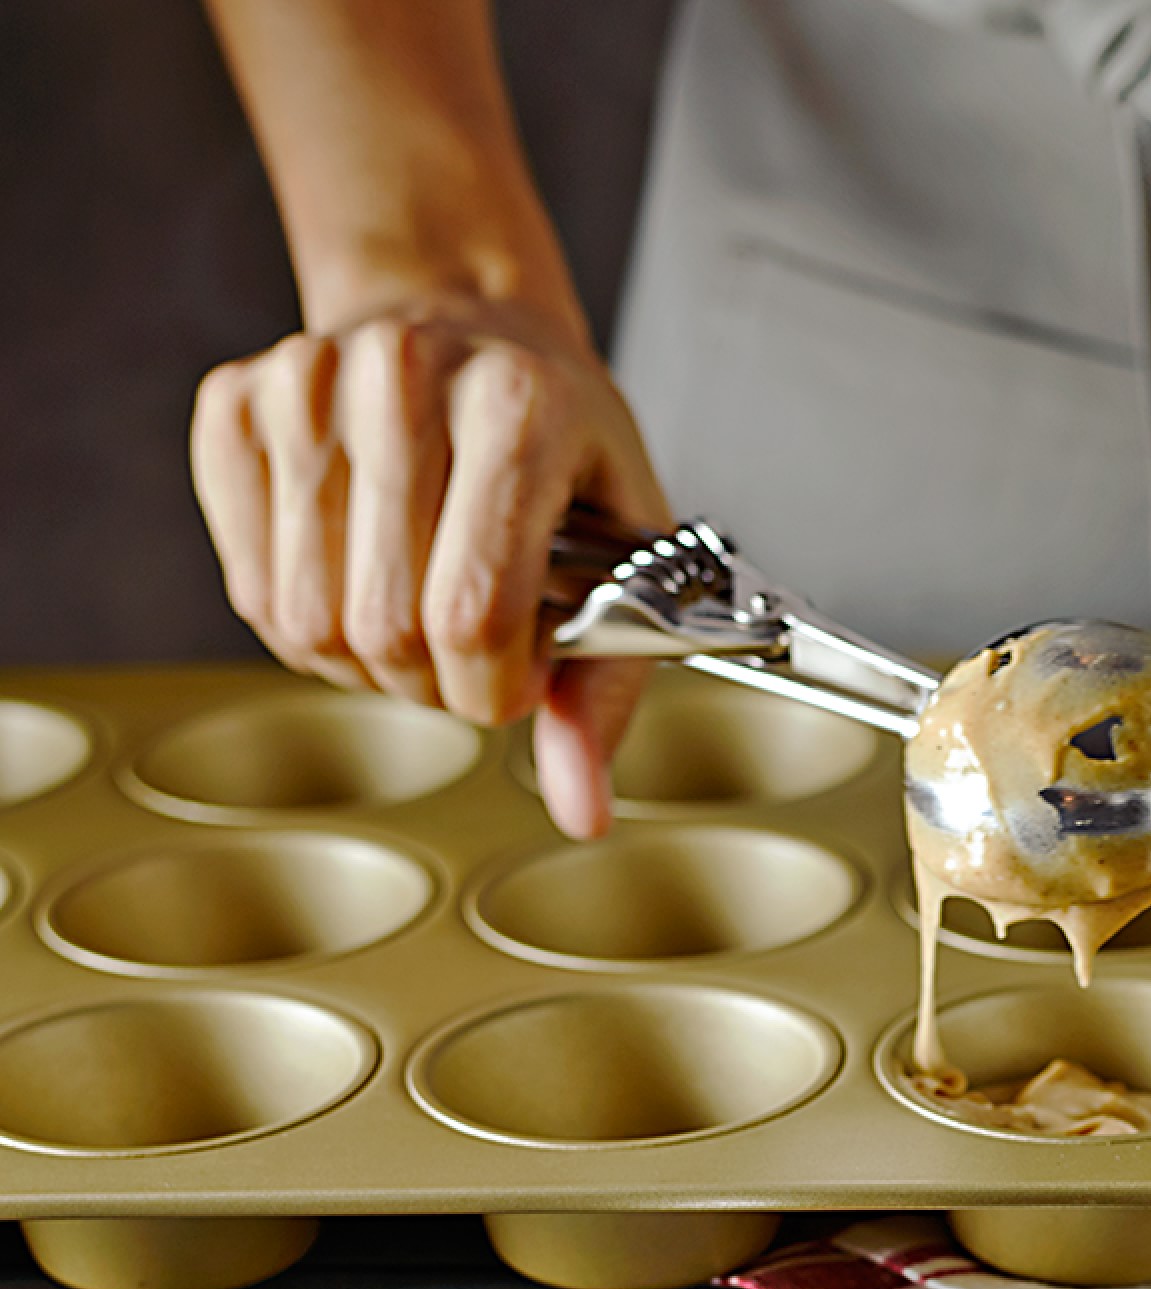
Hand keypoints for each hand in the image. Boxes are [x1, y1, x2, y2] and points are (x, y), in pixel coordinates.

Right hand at [190, 300, 666, 837]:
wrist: (474, 326)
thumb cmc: (561, 444)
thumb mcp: (626, 552)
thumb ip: (605, 689)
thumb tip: (581, 810)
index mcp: (518, 405)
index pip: (473, 616)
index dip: (495, 689)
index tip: (521, 674)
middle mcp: (402, 376)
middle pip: (386, 629)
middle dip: (436, 683)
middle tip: (473, 647)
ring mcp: (305, 382)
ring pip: (307, 623)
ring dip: (370, 664)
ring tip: (421, 614)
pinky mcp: (234, 406)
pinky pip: (251, 592)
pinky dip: (307, 627)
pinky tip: (360, 580)